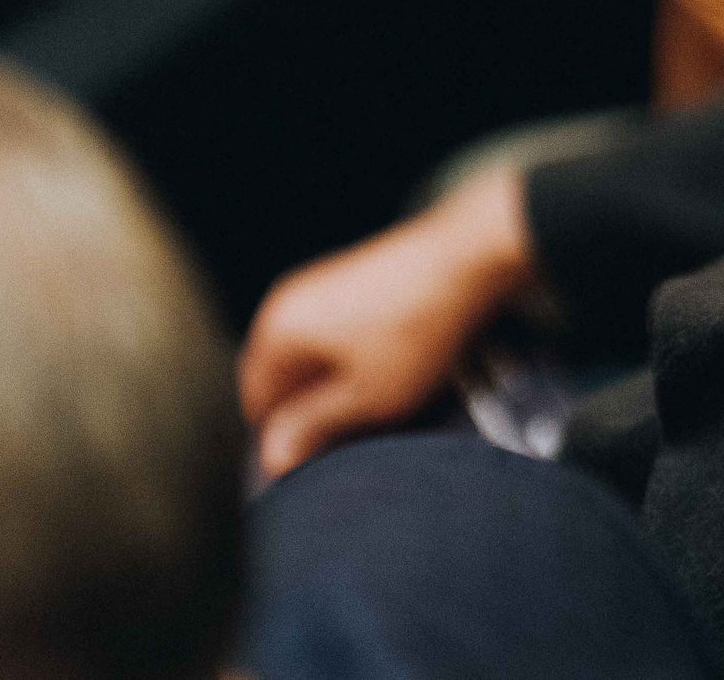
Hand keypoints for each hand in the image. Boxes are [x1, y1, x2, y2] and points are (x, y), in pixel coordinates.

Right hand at [240, 166, 535, 479]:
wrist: (466, 257)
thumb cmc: (416, 325)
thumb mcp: (365, 395)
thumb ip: (313, 425)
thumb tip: (273, 456)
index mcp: (278, 329)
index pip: (256, 401)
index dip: (281, 438)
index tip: (310, 465)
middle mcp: (289, 301)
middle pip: (280, 376)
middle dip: (306, 411)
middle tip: (345, 441)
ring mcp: (319, 286)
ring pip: (309, 356)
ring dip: (330, 387)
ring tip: (370, 410)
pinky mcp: (351, 281)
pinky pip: (332, 335)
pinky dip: (348, 361)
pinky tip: (383, 376)